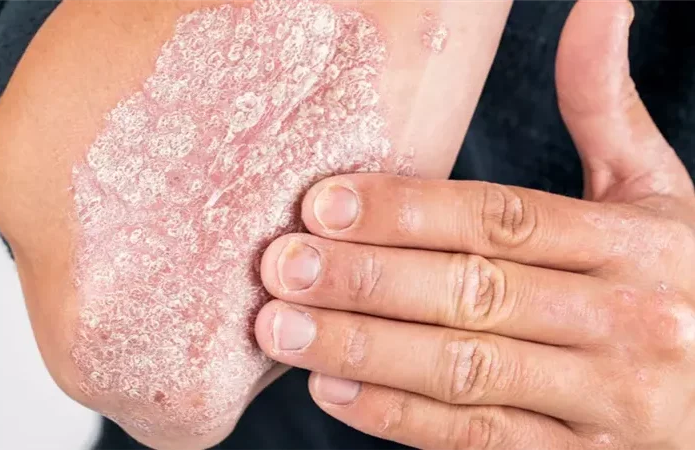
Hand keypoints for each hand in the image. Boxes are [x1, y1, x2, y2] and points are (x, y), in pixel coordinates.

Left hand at [255, 2, 694, 447]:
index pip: (502, 219)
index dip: (408, 211)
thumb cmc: (682, 281)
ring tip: (284, 328)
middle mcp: (622, 320)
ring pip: (468, 370)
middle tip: (282, 266)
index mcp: (633, 243)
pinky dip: (404, 419)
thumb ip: (610, 109)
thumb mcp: (658, 195)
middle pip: (474, 292)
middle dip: (368, 280)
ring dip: (368, 350)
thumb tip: (599, 5)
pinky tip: (334, 391)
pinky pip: (482, 441)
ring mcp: (604, 400)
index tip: (323, 203)